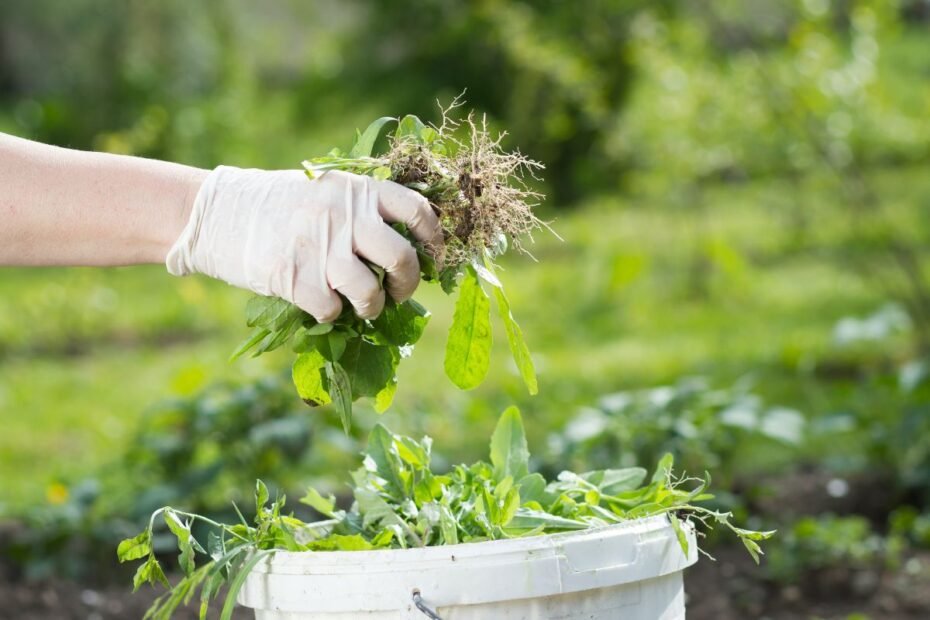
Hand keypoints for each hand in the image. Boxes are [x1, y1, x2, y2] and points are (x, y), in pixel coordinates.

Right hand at [166, 166, 441, 321]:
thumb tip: (407, 244)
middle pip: (402, 258)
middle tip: (399, 290)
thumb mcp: (324, 189)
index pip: (416, 210)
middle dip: (408, 282)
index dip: (434, 236)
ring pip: (370, 293)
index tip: (434, 254)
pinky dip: (332, 314)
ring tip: (364, 307)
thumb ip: (361, 208)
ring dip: (372, 307)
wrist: (217, 213)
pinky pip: (332, 310)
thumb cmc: (277, 205)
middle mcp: (344, 216)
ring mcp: (320, 248)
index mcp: (356, 190)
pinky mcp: (295, 278)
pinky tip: (322, 304)